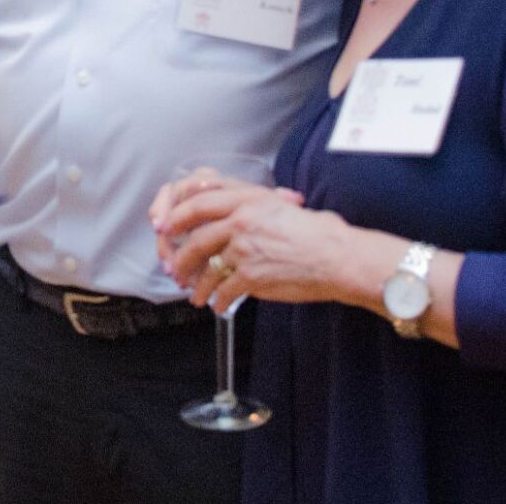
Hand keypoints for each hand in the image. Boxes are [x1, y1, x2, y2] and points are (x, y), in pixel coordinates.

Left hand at [156, 182, 344, 311]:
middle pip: (197, 238)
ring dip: (197, 284)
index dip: (178, 215)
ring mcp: (244, 248)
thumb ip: (251, 206)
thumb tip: (231, 216)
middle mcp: (241, 220)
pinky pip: (224, 289)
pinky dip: (217, 299)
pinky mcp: (251, 275)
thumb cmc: (317, 233)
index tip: (168, 226)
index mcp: (248, 199)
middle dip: (180, 256)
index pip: (200, 202)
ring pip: (207, 267)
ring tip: (195, 294)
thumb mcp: (281, 205)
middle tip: (174, 267)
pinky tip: (218, 305)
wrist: (337, 257)